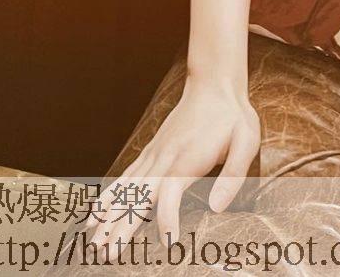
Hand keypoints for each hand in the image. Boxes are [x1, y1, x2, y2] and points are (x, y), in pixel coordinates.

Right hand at [83, 74, 259, 253]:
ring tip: (94, 243)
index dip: (167, 218)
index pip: (170, 194)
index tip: (168, 242)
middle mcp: (164, 158)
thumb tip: (216, 208)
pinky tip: (96, 214)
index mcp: (187, 159)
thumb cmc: (232, 116)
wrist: (214, 84)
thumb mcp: (246, 140)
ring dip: (108, 216)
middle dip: (121, 227)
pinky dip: (108, 196)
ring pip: (126, 189)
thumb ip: (233, 175)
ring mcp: (154, 154)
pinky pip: (125, 177)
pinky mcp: (150, 152)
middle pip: (138, 197)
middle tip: (107, 255)